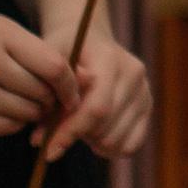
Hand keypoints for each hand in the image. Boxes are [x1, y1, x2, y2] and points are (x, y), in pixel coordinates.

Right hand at [0, 14, 75, 136]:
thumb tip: (71, 77)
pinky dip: (14, 121)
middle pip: (41, 91)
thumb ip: (30, 47)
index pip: (53, 65)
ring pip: (28, 112)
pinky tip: (2, 108)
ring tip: (22, 99)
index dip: (69, 82)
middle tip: (46, 95)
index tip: (73, 89)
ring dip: (33, 110)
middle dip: (50, 97)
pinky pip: (8, 127)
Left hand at [37, 30, 151, 161]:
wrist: (90, 39)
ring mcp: (144, 90)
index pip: (97, 108)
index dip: (71, 132)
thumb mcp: (49, 62)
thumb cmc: (63, 51)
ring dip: (93, 143)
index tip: (48, 148)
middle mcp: (134, 74)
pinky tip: (94, 139)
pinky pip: (132, 144)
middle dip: (77, 137)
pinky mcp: (147, 104)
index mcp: (110, 59)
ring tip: (77, 130)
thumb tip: (41, 139)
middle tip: (58, 134)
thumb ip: (47, 97)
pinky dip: (111, 149)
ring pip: (117, 140)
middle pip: (106, 128)